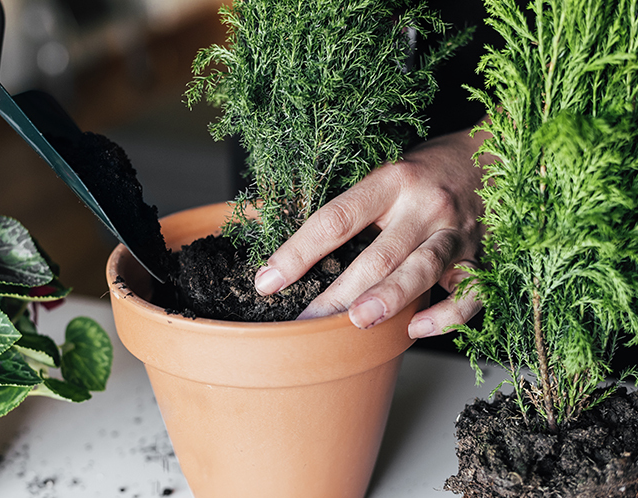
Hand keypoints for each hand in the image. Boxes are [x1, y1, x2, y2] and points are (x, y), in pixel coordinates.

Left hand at [254, 124, 494, 337]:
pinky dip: (445, 316)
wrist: (496, 154)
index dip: (298, 252)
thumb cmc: (426, 169)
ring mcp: (458, 233)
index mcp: (392, 180)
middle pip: (379, 252)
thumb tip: (277, 235)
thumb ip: (347, 206)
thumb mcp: (384, 173)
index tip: (268, 282)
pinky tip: (416, 329)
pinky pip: (469, 293)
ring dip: (390, 296)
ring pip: (423, 268)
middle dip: (339, 290)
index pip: (336, 218)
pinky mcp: (485, 258)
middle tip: (307, 321)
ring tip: (359, 321)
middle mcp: (426, 205)